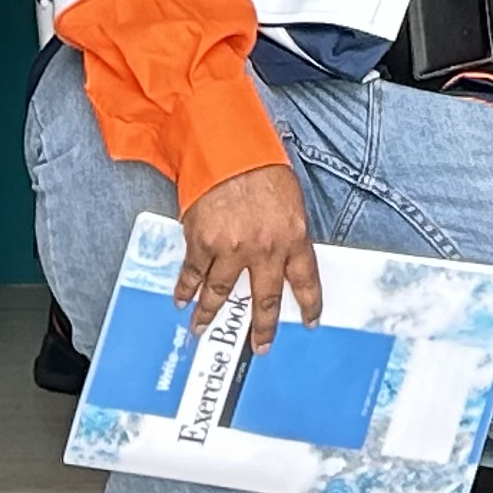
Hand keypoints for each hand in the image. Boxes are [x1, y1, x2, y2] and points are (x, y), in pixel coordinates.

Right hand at [177, 161, 320, 348]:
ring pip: (221, 292)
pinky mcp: (202, 243)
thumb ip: (286, 231)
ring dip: (210, 313)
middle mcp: (264, 249)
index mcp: (293, 236)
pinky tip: (181, 299)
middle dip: (263, 326)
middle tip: (260, 345)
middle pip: (265, 298)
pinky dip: (185, 289)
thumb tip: (280, 256)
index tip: (311, 322)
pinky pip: (193, 274)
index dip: (310, 304)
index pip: (306, 279)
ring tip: (202, 328)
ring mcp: (231, 249)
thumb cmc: (261, 166)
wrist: (228, 147)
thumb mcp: (289, 199)